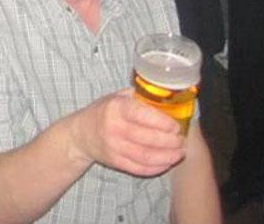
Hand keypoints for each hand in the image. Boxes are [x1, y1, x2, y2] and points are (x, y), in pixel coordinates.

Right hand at [67, 90, 186, 176]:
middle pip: (149, 138)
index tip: (176, 125)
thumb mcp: (116, 97)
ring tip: (179, 152)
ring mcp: (114, 147)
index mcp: (116, 108)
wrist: (81, 134)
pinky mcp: (115, 162)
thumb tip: (167, 96)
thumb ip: (138, 97)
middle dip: (171, 141)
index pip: (142, 115)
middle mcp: (114, 127)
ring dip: (168, 156)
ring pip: (147, 156)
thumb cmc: (104, 112)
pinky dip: (157, 167)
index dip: (163, 122)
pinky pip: (140, 168)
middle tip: (182, 140)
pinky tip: (166, 162)